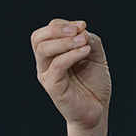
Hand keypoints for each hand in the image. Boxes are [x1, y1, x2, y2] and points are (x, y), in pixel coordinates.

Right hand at [31, 19, 111, 135]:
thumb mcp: (96, 56)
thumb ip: (90, 40)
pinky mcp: (53, 87)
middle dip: (58, 29)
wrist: (97, 110)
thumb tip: (81, 30)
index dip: (64, 25)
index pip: (48, 31)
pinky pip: (56, 66)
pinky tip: (85, 52)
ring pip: (43, 49)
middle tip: (79, 30)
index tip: (83, 26)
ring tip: (84, 42)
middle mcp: (46, 63)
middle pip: (38, 38)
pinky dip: (71, 55)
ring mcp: (47, 75)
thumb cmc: (94, 84)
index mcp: (53, 53)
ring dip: (65, 41)